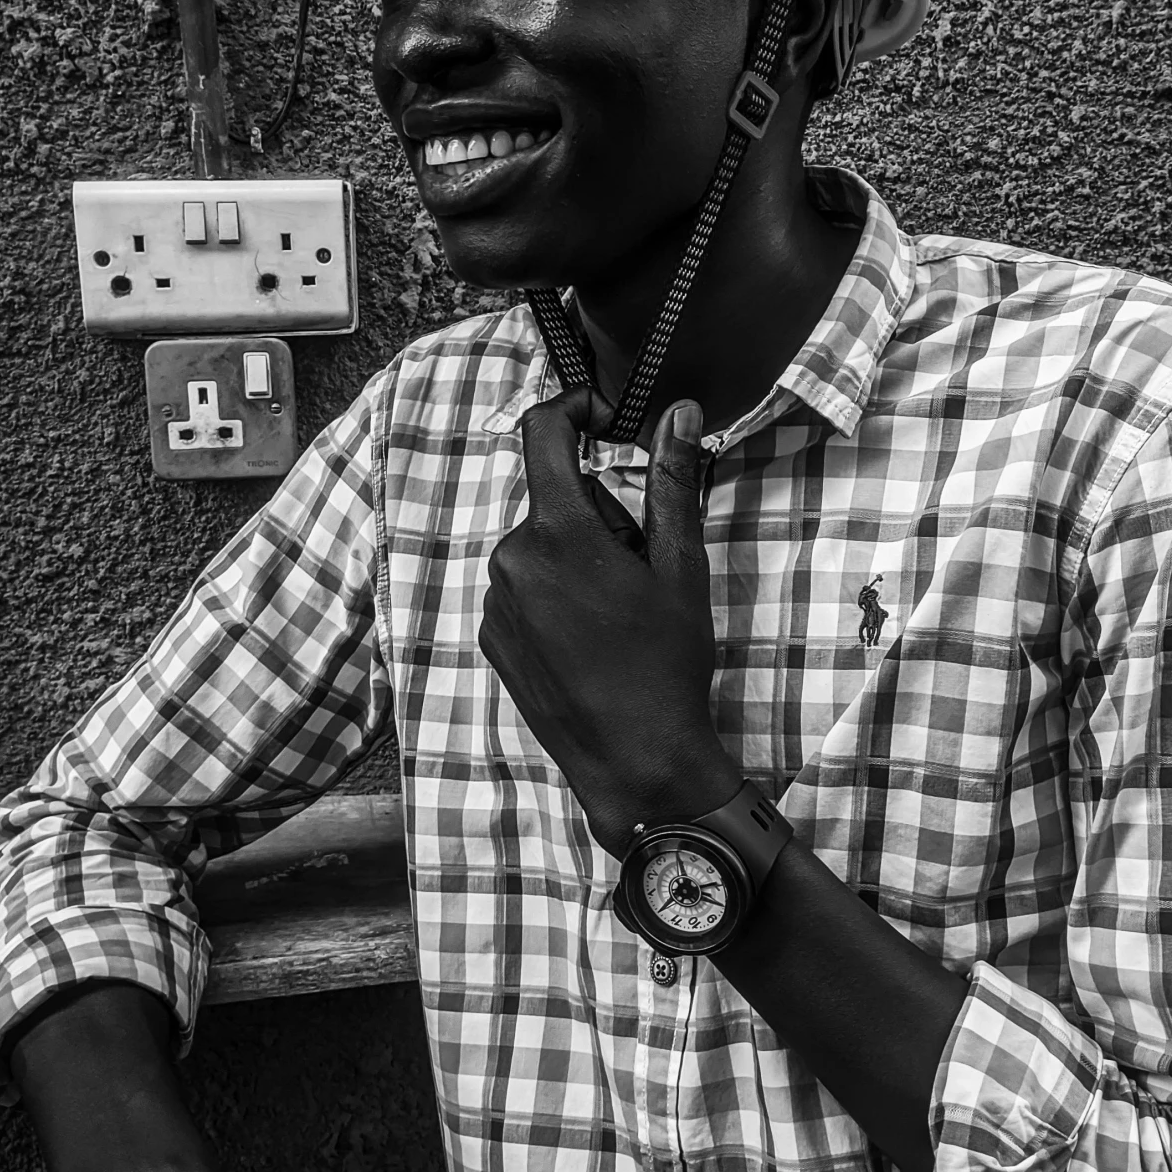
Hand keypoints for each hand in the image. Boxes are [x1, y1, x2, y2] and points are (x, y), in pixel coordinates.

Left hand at [479, 389, 740, 852]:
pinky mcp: (491, 638)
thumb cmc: (667, 664)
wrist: (636, 762)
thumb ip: (672, 481)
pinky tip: (591, 642)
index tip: (608, 418)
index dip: (575, 409)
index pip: (543, 432)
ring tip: (618, 615)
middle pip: (555, 499)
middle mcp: (511, 559)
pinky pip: (523, 589)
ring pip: (540, 547)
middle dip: (600, 514)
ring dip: (577, 558)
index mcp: (558, 532)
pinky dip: (555, 596)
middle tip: (642, 567)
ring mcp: (495, 602)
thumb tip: (677, 411)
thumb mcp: (681, 567)